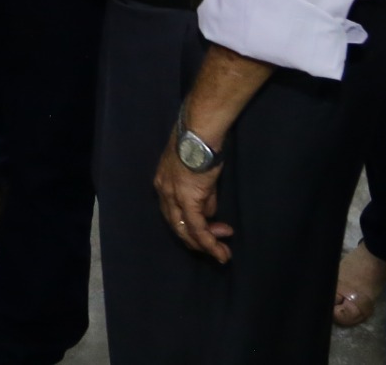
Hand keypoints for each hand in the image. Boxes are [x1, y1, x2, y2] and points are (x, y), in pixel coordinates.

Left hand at [155, 139, 233, 262]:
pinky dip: (209, 242)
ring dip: (206, 245)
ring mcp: (173, 196)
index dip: (191, 226)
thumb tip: (210, 213)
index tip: (211, 231)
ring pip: (186, 231)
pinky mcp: (187, 199)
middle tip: (218, 246)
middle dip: (198, 240)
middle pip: (177, 226)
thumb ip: (203, 195)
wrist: (200, 131)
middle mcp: (163, 192)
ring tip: (223, 253)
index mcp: (163, 183)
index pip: (173, 213)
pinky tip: (220, 251)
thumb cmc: (201, 144)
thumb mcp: (199, 174)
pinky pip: (197, 228)